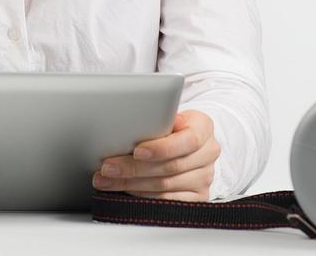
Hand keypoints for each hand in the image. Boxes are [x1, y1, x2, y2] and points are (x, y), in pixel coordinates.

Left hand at [92, 109, 220, 200]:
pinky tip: (123, 191)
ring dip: (131, 184)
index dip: (161, 148)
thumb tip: (130, 122)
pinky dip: (141, 196)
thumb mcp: (169, 115)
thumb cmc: (173, 126)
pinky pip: (166, 200)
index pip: (187, 140)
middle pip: (170, 166)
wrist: (190, 144)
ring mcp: (205, 178)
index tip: (137, 151)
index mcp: (203, 128)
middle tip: (108, 167)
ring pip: (164, 186)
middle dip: (133, 168)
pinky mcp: (198, 197)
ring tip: (107, 179)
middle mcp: (208, 154)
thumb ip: (157, 119)